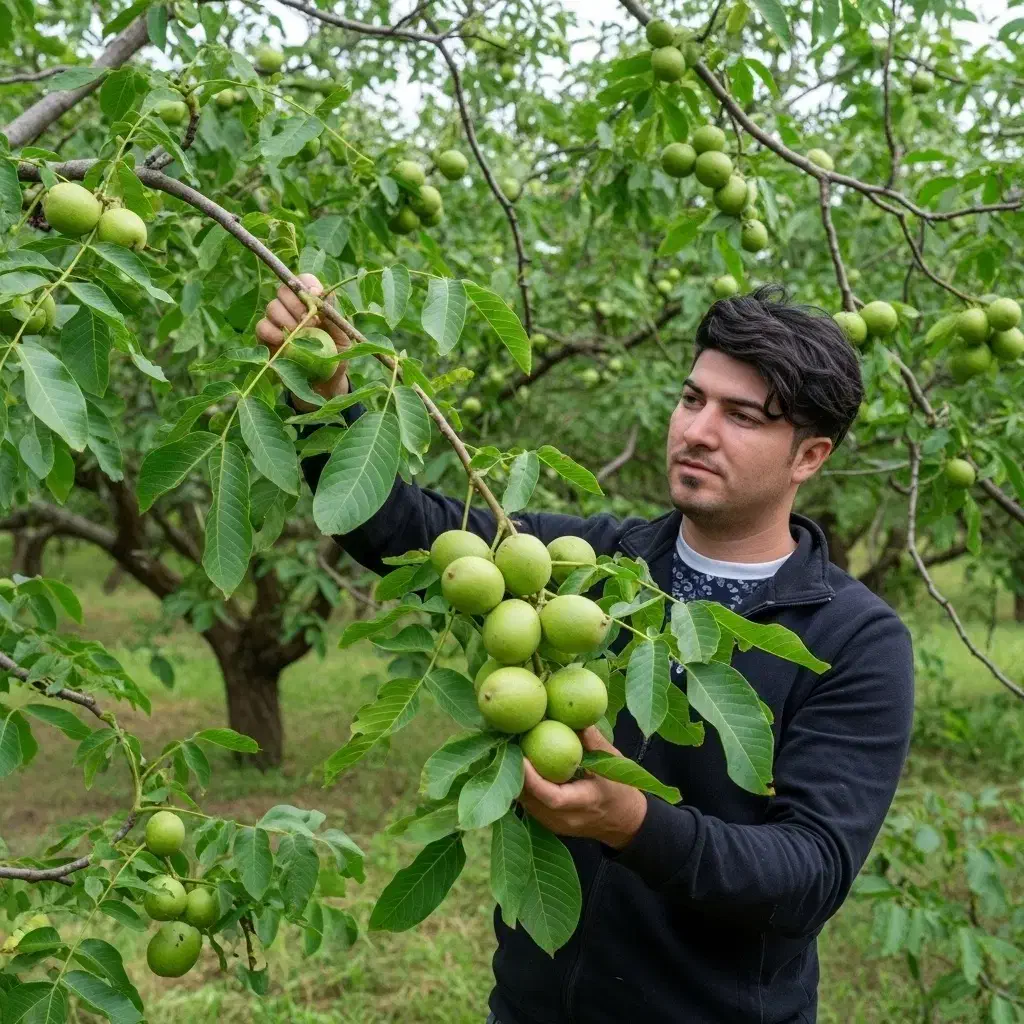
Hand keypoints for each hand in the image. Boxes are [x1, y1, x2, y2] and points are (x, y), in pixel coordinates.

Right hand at [255, 273, 350, 408]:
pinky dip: (270, 331)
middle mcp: (293, 308)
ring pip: (272, 306)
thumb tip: (323, 294)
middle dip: (296, 303)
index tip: (315, 295)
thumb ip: (333, 314)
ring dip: (285, 318)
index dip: (306, 283)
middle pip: (284, 290)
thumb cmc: (338, 355)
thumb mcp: (344, 336)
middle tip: (308, 321)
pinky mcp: (267, 339)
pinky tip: (282, 340)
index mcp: (312, 302)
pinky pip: (262, 326)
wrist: (325, 382)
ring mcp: (278, 322)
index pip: (304, 280)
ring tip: (298, 333)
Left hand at [518, 726, 646, 850]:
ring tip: (513, 753)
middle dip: (518, 775)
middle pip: (532, 801)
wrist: (626, 821)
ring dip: (519, 781)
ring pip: (527, 805)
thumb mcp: (613, 763)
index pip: (552, 797)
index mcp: (585, 803)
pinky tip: (522, 767)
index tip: (521, 755)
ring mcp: (556, 825)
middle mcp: (566, 819)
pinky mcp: (550, 825)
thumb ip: (593, 740)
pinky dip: (525, 787)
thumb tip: (575, 714)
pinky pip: (531, 806)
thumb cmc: (621, 789)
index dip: (533, 778)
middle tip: (511, 746)